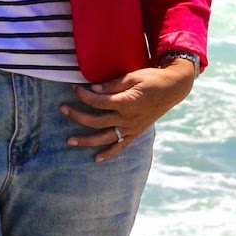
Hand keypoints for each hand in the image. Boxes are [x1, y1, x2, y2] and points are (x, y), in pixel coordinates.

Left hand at [62, 62, 195, 162]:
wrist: (173, 89)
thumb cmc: (152, 79)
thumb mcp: (132, 76)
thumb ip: (112, 85)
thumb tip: (93, 89)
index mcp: (127, 102)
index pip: (99, 102)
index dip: (84, 95)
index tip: (74, 88)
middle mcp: (128, 118)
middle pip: (97, 121)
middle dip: (77, 116)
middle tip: (62, 109)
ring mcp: (132, 127)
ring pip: (105, 137)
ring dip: (87, 140)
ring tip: (70, 141)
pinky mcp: (136, 132)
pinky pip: (121, 146)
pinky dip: (109, 154)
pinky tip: (96, 159)